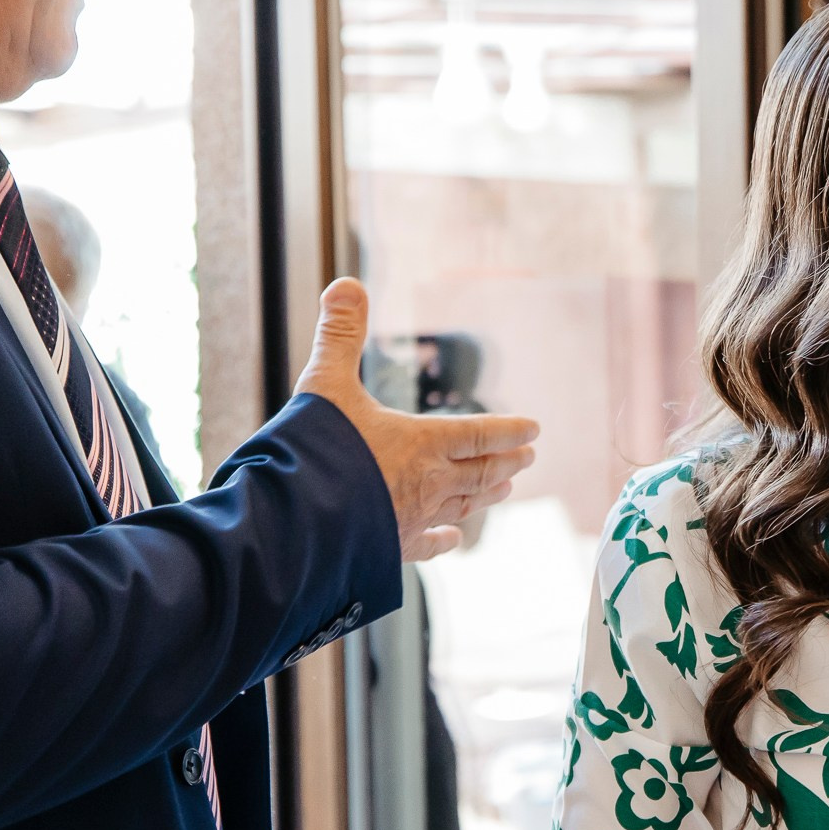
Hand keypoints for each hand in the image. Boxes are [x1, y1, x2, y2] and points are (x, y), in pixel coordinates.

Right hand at [294, 279, 538, 562]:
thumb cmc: (312, 449)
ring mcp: (412, 518)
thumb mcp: (326, 382)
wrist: (294, 521)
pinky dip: (444, 540)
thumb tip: (346, 283)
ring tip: (503, 491)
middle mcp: (428, 483)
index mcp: (422, 442)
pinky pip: (427, 544)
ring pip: (462, 505)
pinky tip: (452, 538)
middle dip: (505, 462)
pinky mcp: (392, 546)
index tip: (534, 429)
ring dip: (485, 496)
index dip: (509, 430)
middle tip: (527, 459)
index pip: (479, 433)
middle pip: (479, 471)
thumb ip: (341, 334)